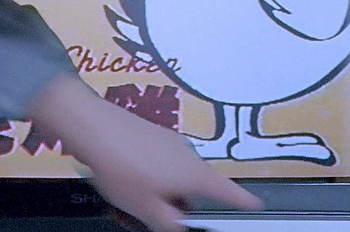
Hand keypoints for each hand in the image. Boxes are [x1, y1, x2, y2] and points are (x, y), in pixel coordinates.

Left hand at [28, 76, 262, 231]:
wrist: (93, 126)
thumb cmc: (123, 167)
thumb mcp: (148, 209)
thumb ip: (171, 224)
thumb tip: (181, 225)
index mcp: (197, 175)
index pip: (231, 192)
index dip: (244, 202)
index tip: (256, 205)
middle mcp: (189, 156)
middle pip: (192, 191)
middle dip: (174, 208)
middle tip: (147, 219)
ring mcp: (170, 144)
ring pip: (170, 180)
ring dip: (154, 195)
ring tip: (125, 204)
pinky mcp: (151, 136)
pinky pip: (156, 165)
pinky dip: (144, 178)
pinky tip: (121, 183)